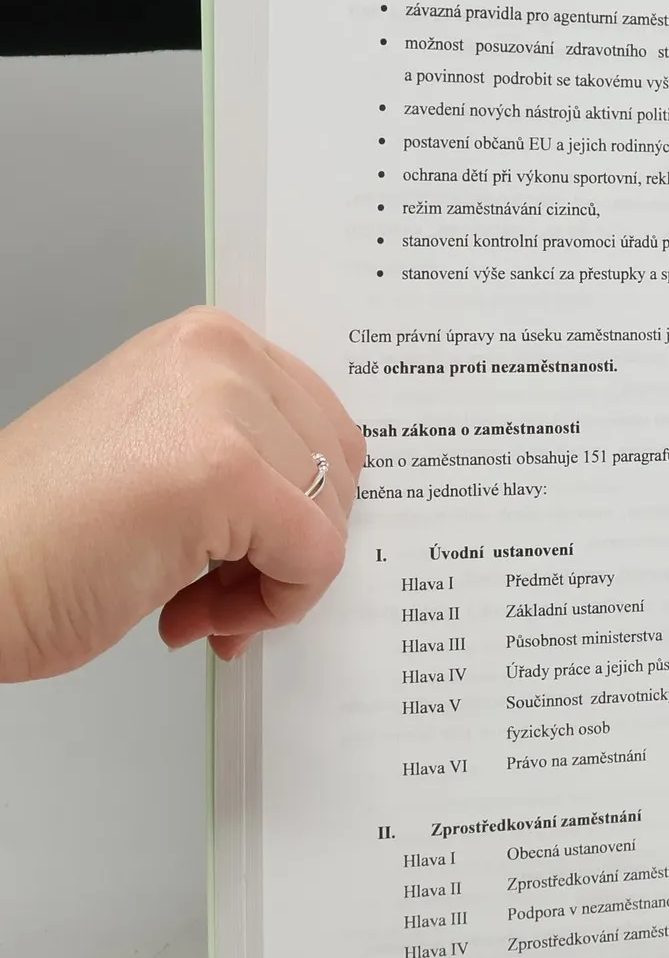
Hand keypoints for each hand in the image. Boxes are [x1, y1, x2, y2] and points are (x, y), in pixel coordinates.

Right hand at [0, 308, 364, 682]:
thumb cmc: (42, 534)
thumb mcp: (164, 452)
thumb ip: (246, 455)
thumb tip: (322, 508)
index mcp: (207, 342)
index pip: (326, 429)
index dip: (302, 507)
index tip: (250, 547)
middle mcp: (219, 355)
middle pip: (337, 474)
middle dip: (289, 548)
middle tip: (219, 590)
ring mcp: (224, 409)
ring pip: (329, 520)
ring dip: (272, 586)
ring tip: (195, 603)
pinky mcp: (229, 475)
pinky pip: (314, 559)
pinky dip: (273, 608)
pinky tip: (192, 615)